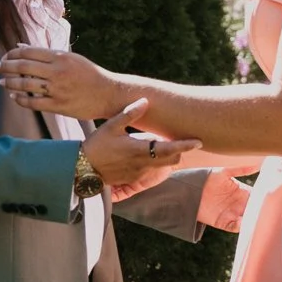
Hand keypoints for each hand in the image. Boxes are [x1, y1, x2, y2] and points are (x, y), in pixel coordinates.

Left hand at [0, 44, 122, 118]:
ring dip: (9, 82)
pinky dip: (20, 98)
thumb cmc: (89, 74)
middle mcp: (57, 72)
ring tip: (2, 81)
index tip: (4, 57)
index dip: (12, 54)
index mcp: (60, 56)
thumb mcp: (70, 58)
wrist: (108, 93)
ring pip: (25, 84)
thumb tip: (20, 47)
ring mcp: (57, 89)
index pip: (28, 52)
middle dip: (4, 66)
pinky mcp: (58, 106)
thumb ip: (46, 53)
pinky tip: (14, 95)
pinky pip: (33, 102)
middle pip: (23, 66)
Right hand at [81, 99, 200, 187]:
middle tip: (185, 140)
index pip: (169, 148)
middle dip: (180, 151)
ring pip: (163, 166)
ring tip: (167, 145)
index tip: (199, 141)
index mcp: (139, 150)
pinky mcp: (133, 180)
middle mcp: (142, 165)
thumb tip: (145, 101)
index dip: (185, 145)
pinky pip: (151, 171)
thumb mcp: (111, 126)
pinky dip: (156, 163)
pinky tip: (149, 155)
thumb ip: (129, 113)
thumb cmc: (96, 146)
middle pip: (171, 160)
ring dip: (168, 157)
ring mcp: (138, 174)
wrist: (82, 169)